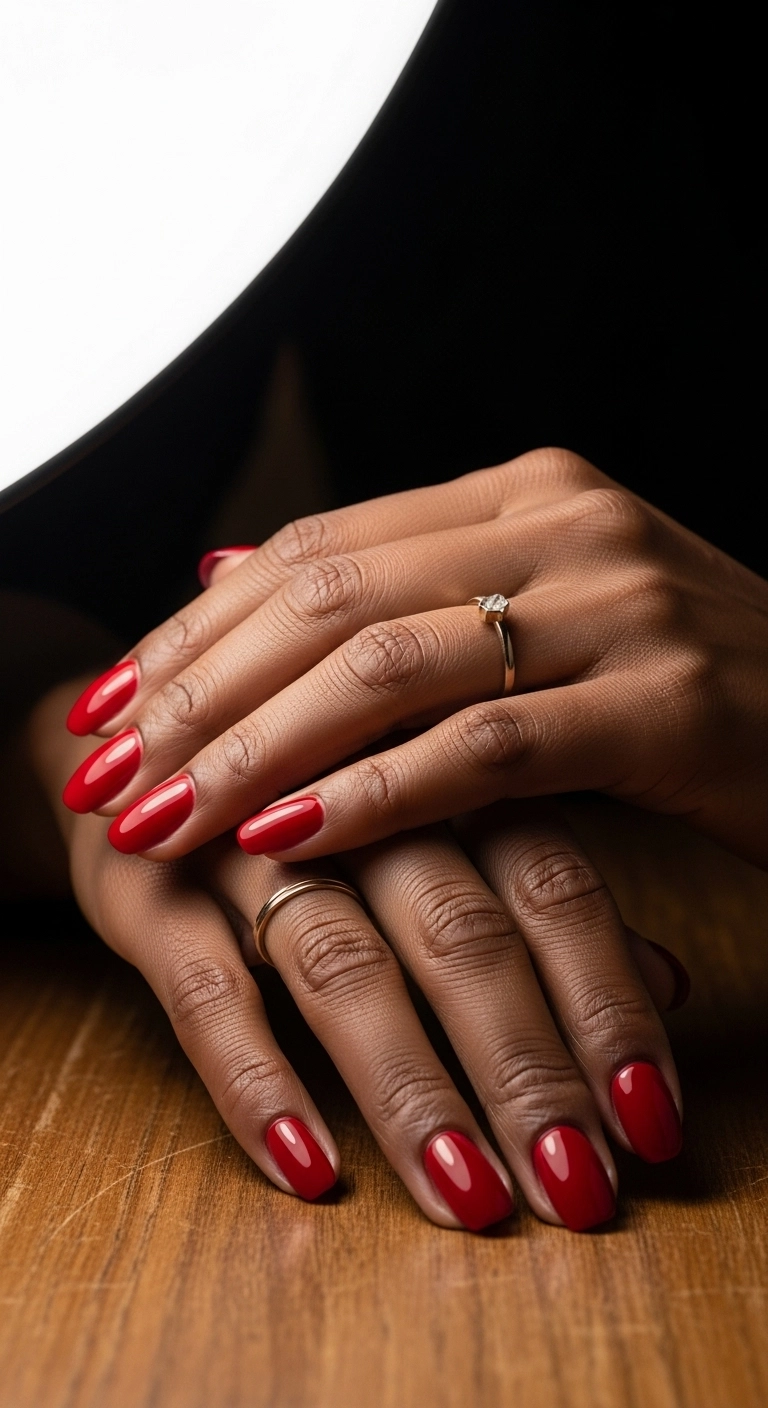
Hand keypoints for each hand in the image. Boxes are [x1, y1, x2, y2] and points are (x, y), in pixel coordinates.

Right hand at [32, 681, 686, 1231]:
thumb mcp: (438, 820)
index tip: (652, 1121)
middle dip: (525, 1067)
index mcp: (444, 774)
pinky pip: (204, 992)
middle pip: (460, 932)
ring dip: (410, 1088)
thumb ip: (546, 893)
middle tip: (580, 1191)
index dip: (605, 1002)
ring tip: (471, 1197)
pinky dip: (256, 1077)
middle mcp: (358, 805)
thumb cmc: (316, 795)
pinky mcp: (150, 891)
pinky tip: (306, 1164)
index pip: (553, 886)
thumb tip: (673, 981)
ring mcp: (248, 844)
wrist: (140, 740)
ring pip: (344, 967)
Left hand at [62, 449, 767, 868]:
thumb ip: (396, 591)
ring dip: (256, 751)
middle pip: (329, 596)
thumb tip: (222, 569)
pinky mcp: (669, 702)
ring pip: (389, 666)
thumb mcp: (541, 618)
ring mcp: (624, 603)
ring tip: (163, 818)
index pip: (318, 545)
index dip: (195, 627)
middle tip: (106, 771)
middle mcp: (568, 522)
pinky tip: (286, 840)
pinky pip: (485, 747)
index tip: (107, 703)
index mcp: (528, 490)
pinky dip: (372, 795)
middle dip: (198, 694)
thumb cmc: (689, 685)